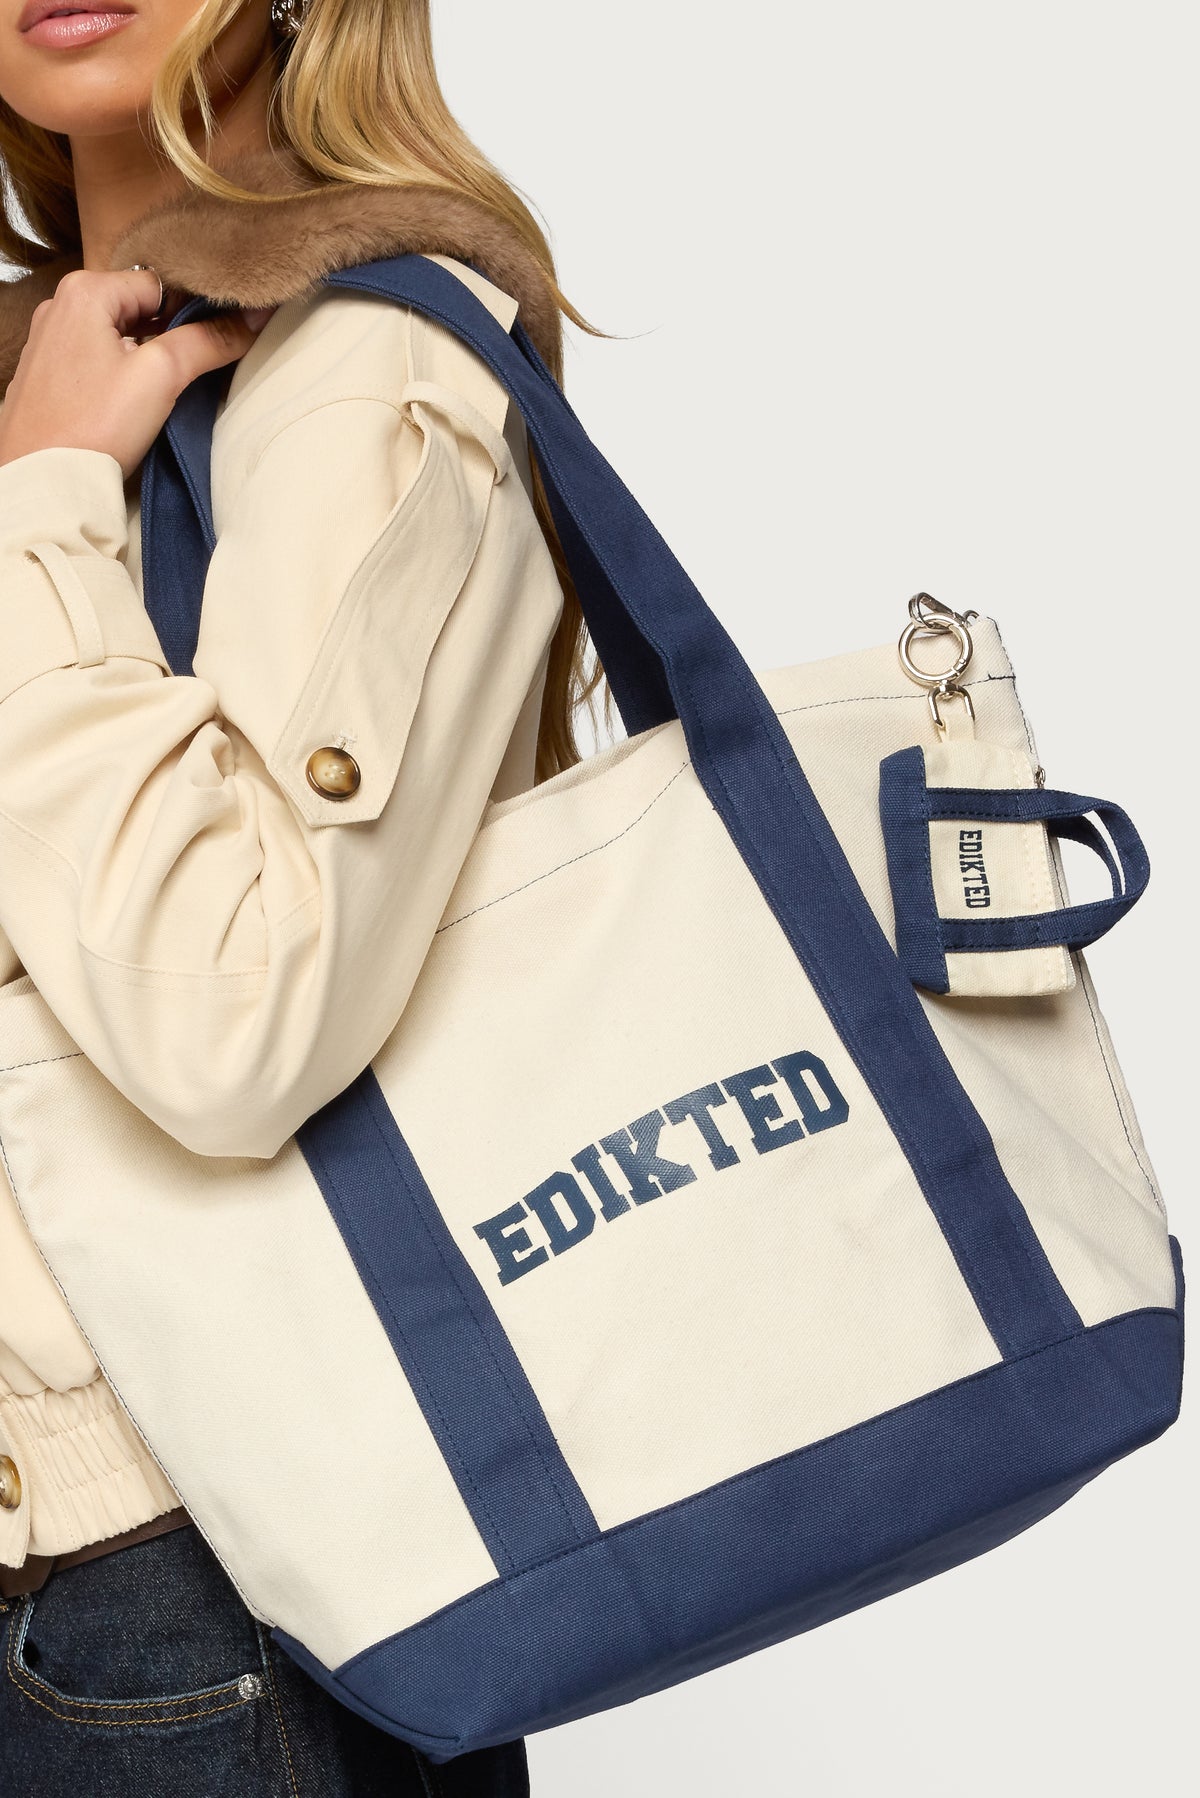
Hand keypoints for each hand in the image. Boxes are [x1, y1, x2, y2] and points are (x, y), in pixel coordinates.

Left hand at [0, 267, 276, 482]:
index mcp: (84, 290)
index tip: (211, 344)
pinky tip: (126, 403)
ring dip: (143, 358)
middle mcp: (59, 305)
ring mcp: (48, 340)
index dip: (192, 314)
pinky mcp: (45, 373)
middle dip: (166, 338)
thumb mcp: (161, 376)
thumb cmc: (93, 426)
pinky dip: (117, 373)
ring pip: (117, 335)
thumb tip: (253, 317)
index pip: (161, 285)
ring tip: (156, 393)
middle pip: (138, 309)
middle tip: (183, 374)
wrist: (43, 480)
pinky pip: (95, 358)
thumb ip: (208, 341)